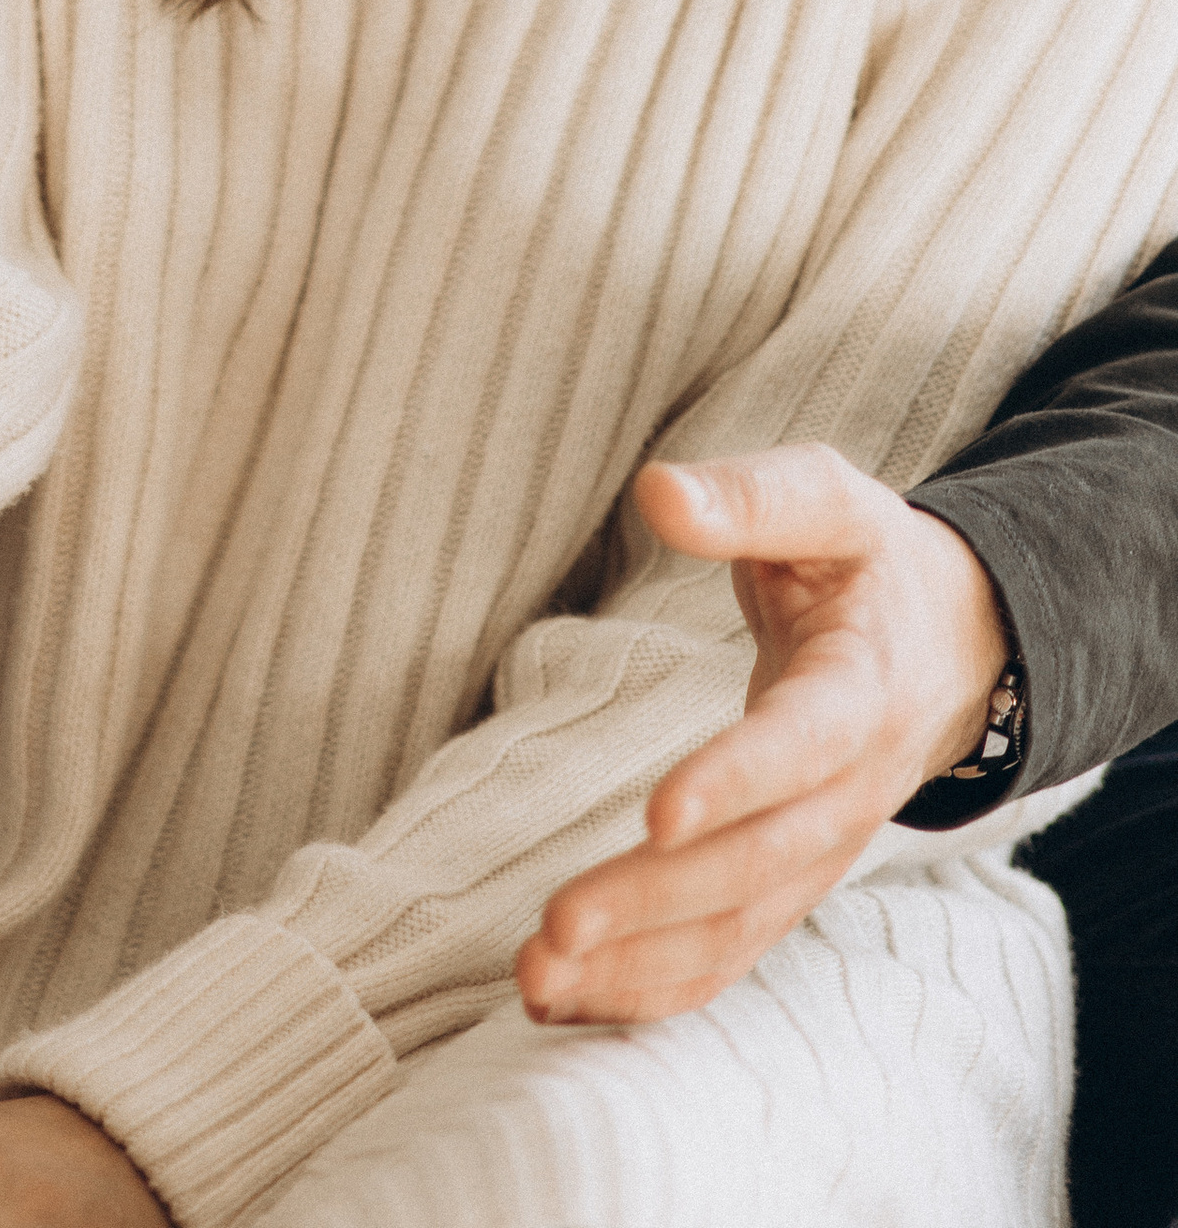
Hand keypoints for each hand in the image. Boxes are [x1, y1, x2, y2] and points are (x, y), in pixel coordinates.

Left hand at [517, 443, 1010, 1026]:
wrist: (952, 646)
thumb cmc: (867, 561)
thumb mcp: (826, 501)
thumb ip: (750, 499)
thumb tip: (656, 491)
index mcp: (859, 688)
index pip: (804, 744)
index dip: (738, 780)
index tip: (659, 814)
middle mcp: (847, 791)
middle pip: (757, 862)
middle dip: (657, 900)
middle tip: (557, 923)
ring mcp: (820, 849)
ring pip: (737, 925)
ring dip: (639, 960)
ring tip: (537, 975)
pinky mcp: (786, 881)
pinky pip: (726, 951)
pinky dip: (651, 985)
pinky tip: (563, 998)